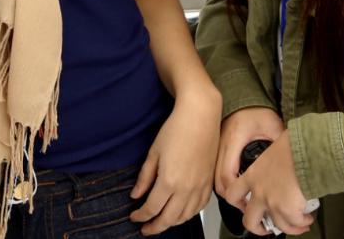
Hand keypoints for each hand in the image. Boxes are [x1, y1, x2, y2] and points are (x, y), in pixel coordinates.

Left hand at [129, 87, 219, 234]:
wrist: (201, 116)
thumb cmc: (177, 129)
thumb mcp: (153, 153)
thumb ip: (145, 178)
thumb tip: (136, 195)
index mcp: (169, 181)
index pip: (151, 208)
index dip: (141, 216)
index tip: (134, 216)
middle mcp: (186, 188)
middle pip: (168, 218)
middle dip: (154, 227)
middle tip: (145, 228)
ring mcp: (200, 186)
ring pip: (185, 216)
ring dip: (171, 222)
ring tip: (161, 221)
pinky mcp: (209, 181)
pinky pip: (199, 206)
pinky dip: (189, 214)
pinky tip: (182, 212)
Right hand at [215, 106, 284, 202]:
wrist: (245, 98)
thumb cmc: (256, 110)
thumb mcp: (272, 125)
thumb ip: (281, 142)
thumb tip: (296, 158)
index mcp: (234, 139)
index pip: (228, 174)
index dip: (237, 192)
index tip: (249, 201)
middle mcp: (221, 145)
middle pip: (218, 182)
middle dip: (232, 197)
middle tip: (248, 207)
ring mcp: (217, 148)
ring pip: (215, 179)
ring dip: (228, 191)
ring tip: (245, 201)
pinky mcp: (218, 150)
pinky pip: (216, 171)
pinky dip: (225, 183)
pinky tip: (238, 187)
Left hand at [238, 132, 312, 235]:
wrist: (309, 149)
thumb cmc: (295, 144)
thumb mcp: (275, 147)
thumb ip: (272, 160)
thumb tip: (281, 159)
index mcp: (253, 175)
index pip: (233, 193)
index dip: (238, 203)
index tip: (244, 206)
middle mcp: (260, 191)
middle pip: (249, 220)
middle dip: (258, 228)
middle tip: (266, 227)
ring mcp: (273, 203)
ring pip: (277, 226)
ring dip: (288, 228)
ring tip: (297, 224)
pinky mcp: (289, 210)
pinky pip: (294, 224)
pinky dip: (302, 224)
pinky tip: (307, 219)